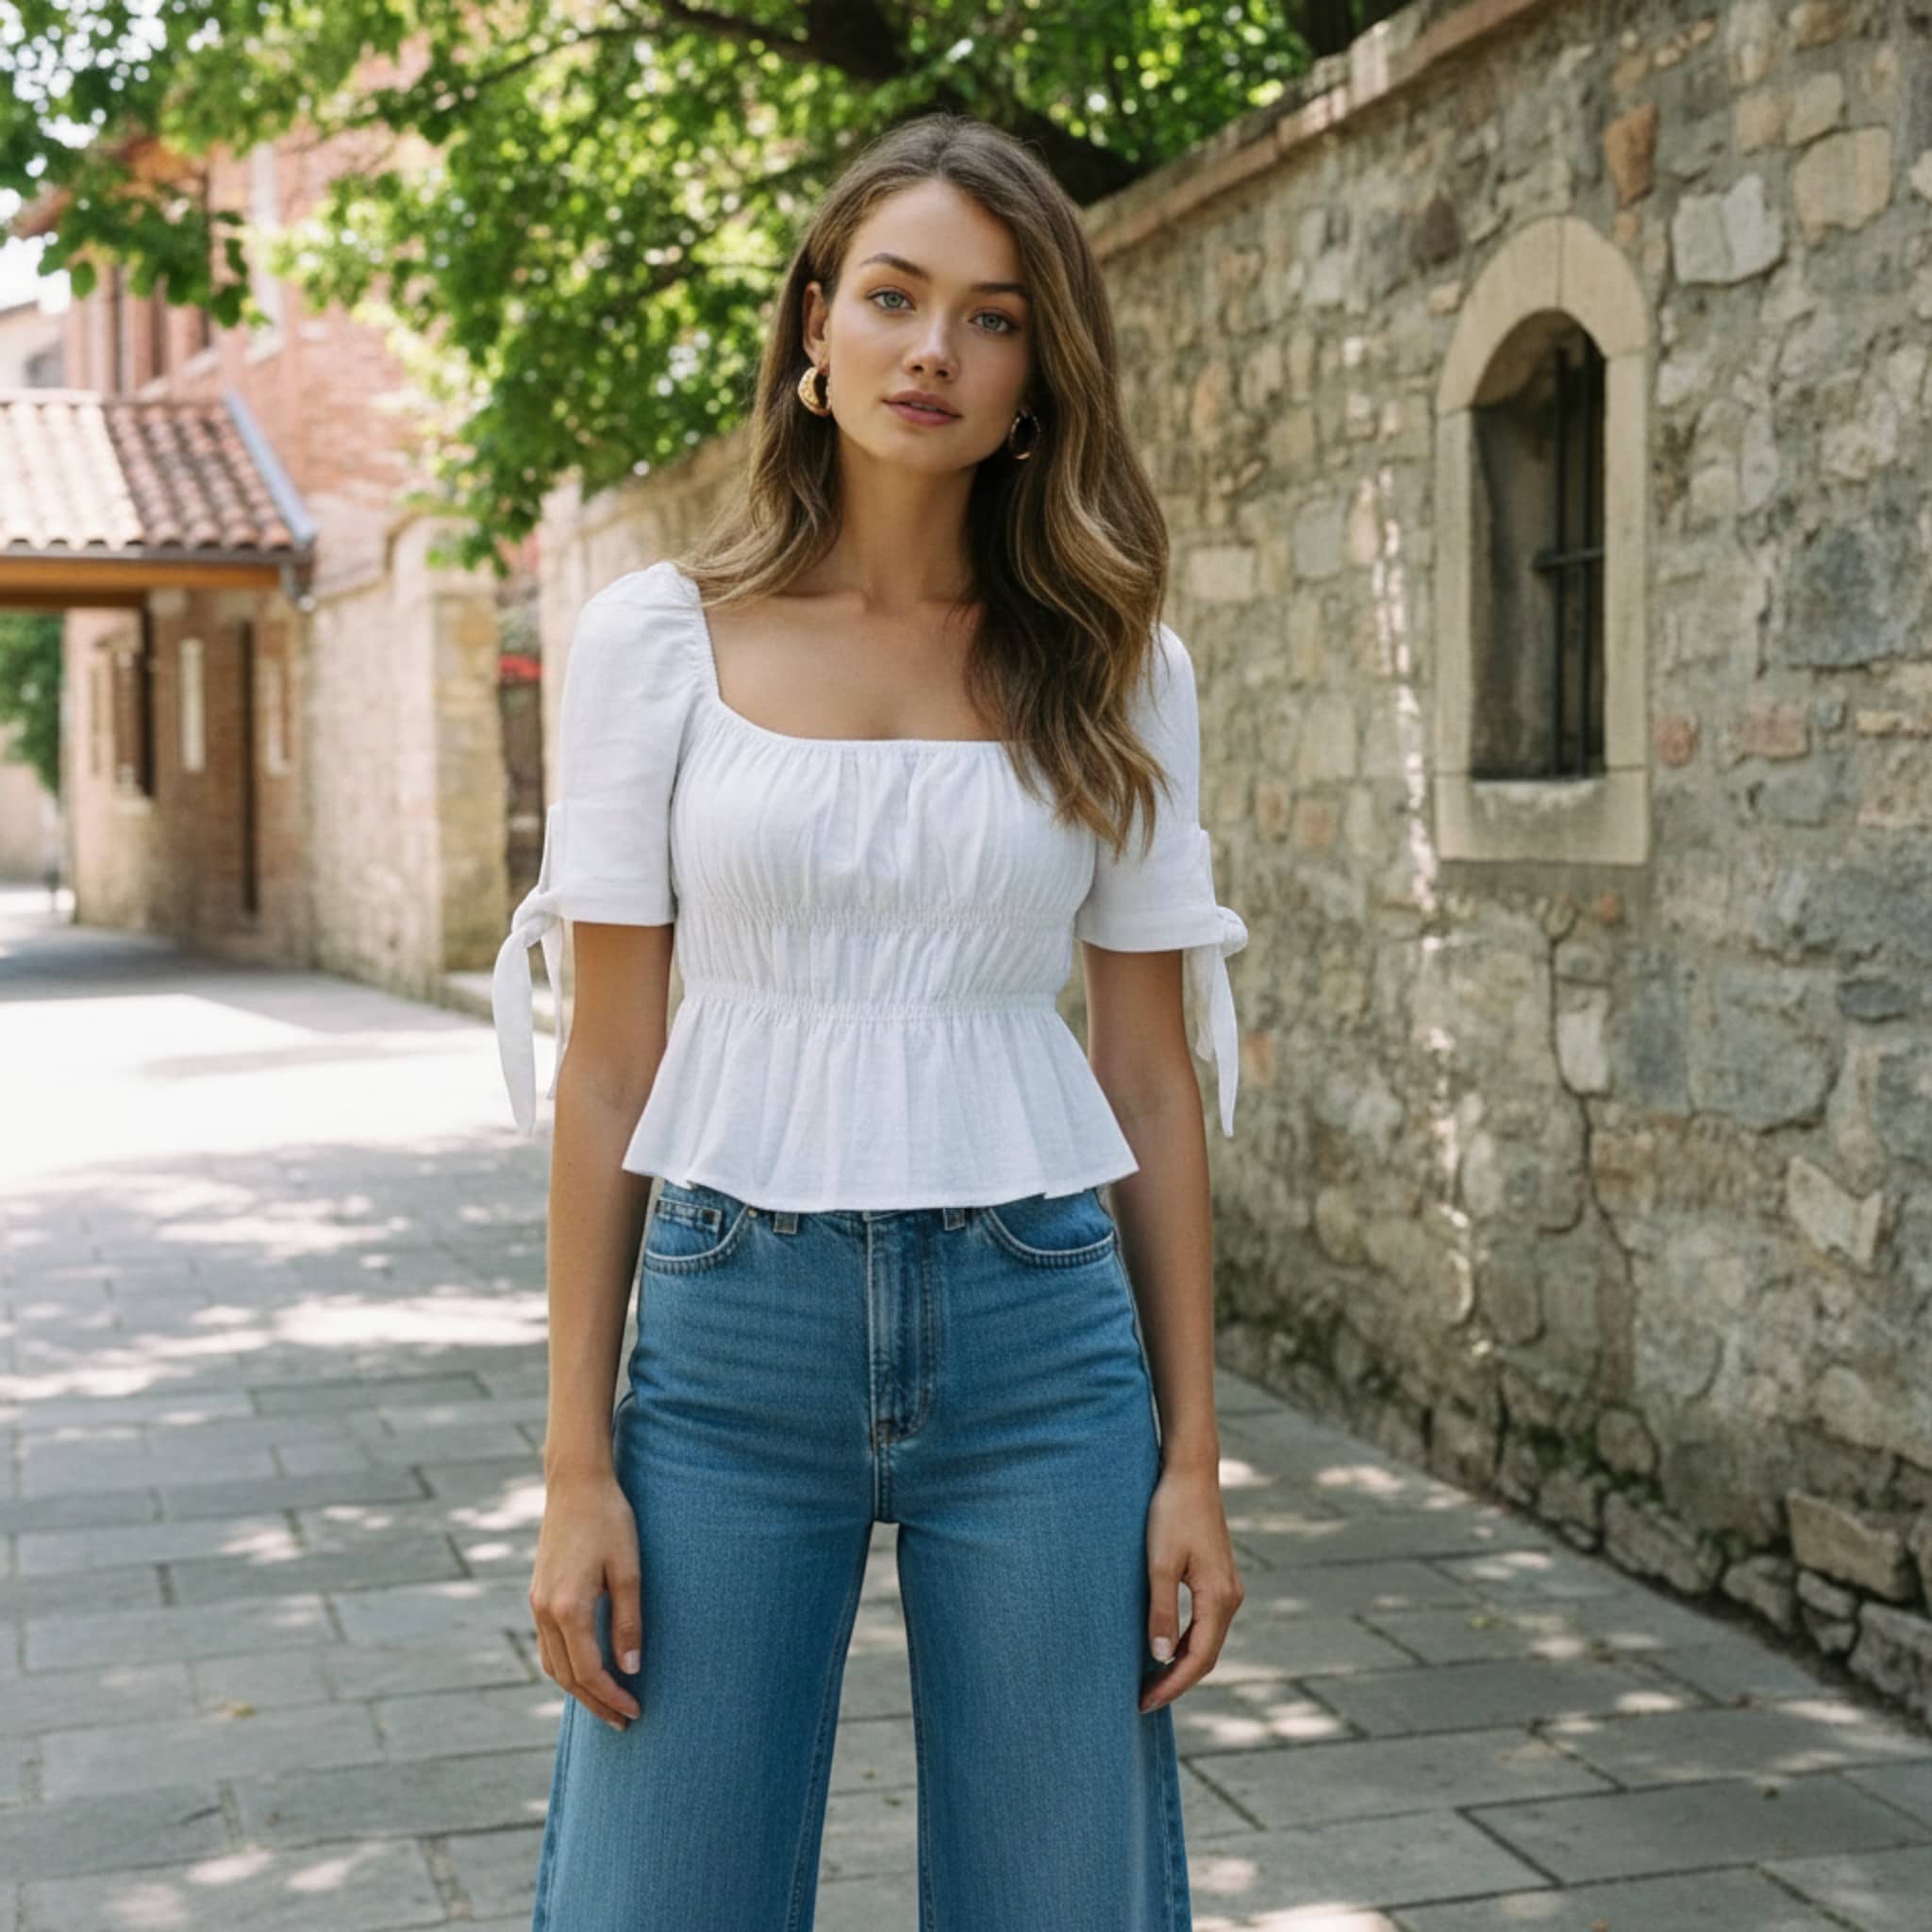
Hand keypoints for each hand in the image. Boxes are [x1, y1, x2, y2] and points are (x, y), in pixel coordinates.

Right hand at [529, 1466, 643, 1731]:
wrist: (576, 1483)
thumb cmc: (609, 1520)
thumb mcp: (628, 1569)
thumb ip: (628, 1622)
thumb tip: (631, 1669)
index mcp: (568, 1608)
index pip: (589, 1671)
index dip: (612, 1696)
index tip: (636, 1711)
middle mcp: (545, 1611)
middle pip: (566, 1676)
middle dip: (595, 1702)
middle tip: (624, 1721)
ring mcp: (537, 1603)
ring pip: (553, 1664)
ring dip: (578, 1689)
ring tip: (607, 1703)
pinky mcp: (538, 1594)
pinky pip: (548, 1645)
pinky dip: (566, 1666)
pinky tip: (587, 1668)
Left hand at [1139, 1459, 1243, 1714]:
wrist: (1190, 1472)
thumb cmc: (1171, 1513)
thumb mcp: (1159, 1564)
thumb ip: (1161, 1611)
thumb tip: (1160, 1658)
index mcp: (1219, 1598)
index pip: (1198, 1659)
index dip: (1172, 1685)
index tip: (1144, 1702)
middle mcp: (1230, 1597)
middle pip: (1206, 1655)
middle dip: (1177, 1680)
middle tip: (1143, 1699)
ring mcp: (1227, 1587)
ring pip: (1207, 1639)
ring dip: (1181, 1662)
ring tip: (1150, 1679)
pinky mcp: (1218, 1577)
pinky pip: (1205, 1622)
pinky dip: (1186, 1640)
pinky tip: (1163, 1645)